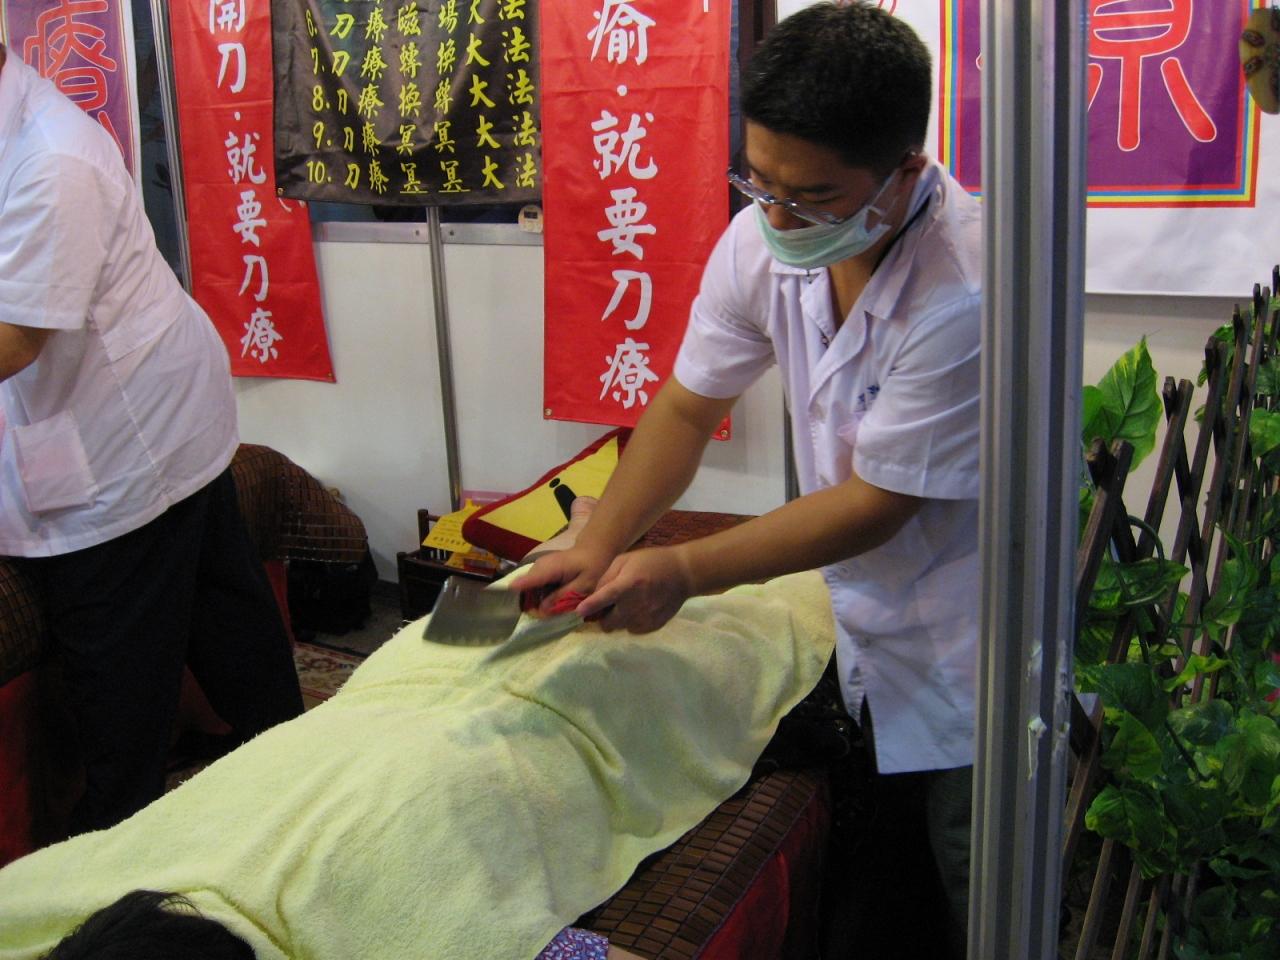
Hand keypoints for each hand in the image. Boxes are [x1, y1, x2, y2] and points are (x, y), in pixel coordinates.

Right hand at [510, 544, 614, 614]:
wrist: (592, 550)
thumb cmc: (591, 567)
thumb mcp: (582, 586)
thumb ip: (561, 598)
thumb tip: (541, 610)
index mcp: (549, 569)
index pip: (528, 580)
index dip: (516, 592)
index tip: (504, 603)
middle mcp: (539, 566)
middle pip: (525, 589)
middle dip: (531, 604)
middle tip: (544, 616)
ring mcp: (538, 567)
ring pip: (529, 588)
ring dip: (536, 600)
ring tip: (550, 608)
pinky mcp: (539, 569)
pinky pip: (534, 585)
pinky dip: (540, 594)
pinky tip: (551, 599)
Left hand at [577, 546, 694, 633]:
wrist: (683, 574)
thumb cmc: (651, 562)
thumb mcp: (625, 560)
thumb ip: (607, 577)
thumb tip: (594, 596)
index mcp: (629, 584)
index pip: (606, 598)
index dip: (591, 606)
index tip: (580, 612)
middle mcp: (637, 604)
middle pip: (608, 623)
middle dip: (603, 616)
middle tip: (609, 606)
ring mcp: (646, 618)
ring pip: (619, 628)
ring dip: (618, 619)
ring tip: (628, 604)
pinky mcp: (653, 626)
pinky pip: (632, 630)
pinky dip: (631, 622)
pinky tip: (639, 609)